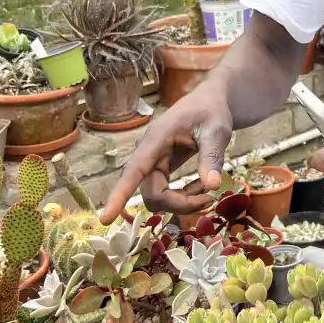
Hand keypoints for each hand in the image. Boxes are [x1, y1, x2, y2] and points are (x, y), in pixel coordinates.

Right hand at [100, 86, 233, 223]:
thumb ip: (213, 157)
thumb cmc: (211, 112)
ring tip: (208, 191)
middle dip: (179, 204)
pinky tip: (201, 187)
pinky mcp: (159, 169)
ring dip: (182, 202)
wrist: (209, 102)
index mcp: (157, 139)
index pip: (135, 170)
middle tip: (210, 199)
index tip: (105, 220)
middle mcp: (148, 152)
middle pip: (152, 193)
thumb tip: (213, 186)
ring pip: (157, 197)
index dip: (120, 195)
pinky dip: (183, 197)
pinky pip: (164, 192)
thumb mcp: (217, 131)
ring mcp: (152, 162)